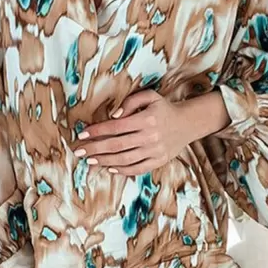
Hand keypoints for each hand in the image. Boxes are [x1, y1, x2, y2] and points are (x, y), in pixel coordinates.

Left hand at [72, 90, 196, 175]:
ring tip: (90, 160)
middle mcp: (150, 136)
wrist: (188, 123)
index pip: (116, 127)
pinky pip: (138, 169)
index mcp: (146, 119)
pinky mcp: (159, 161)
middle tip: (79, 150)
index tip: (82, 134)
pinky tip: (110, 167)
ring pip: (125, 159)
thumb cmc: (163, 108)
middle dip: (95, 148)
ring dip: (105, 160)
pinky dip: (123, 170)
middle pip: (117, 145)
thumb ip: (130, 102)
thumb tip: (113, 115)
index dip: (97, 131)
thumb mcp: (149, 96)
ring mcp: (155, 151)